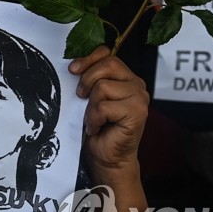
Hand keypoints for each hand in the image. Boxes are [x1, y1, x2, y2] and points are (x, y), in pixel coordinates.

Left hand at [69, 46, 148, 177]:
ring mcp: (140, 98)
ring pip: (103, 86)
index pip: (108, 53)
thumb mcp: (90, 96)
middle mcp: (137, 84)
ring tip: (94, 118)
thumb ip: (90, 78)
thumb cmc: (98, 127)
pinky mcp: (137, 112)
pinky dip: (94, 118)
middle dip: (87, 80)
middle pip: (108, 64)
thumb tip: (73, 65)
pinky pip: (104, 107)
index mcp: (126, 77)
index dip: (88, 59)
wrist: (108, 158)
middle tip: (81, 96)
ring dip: (91, 106)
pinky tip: (98, 128)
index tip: (72, 70)